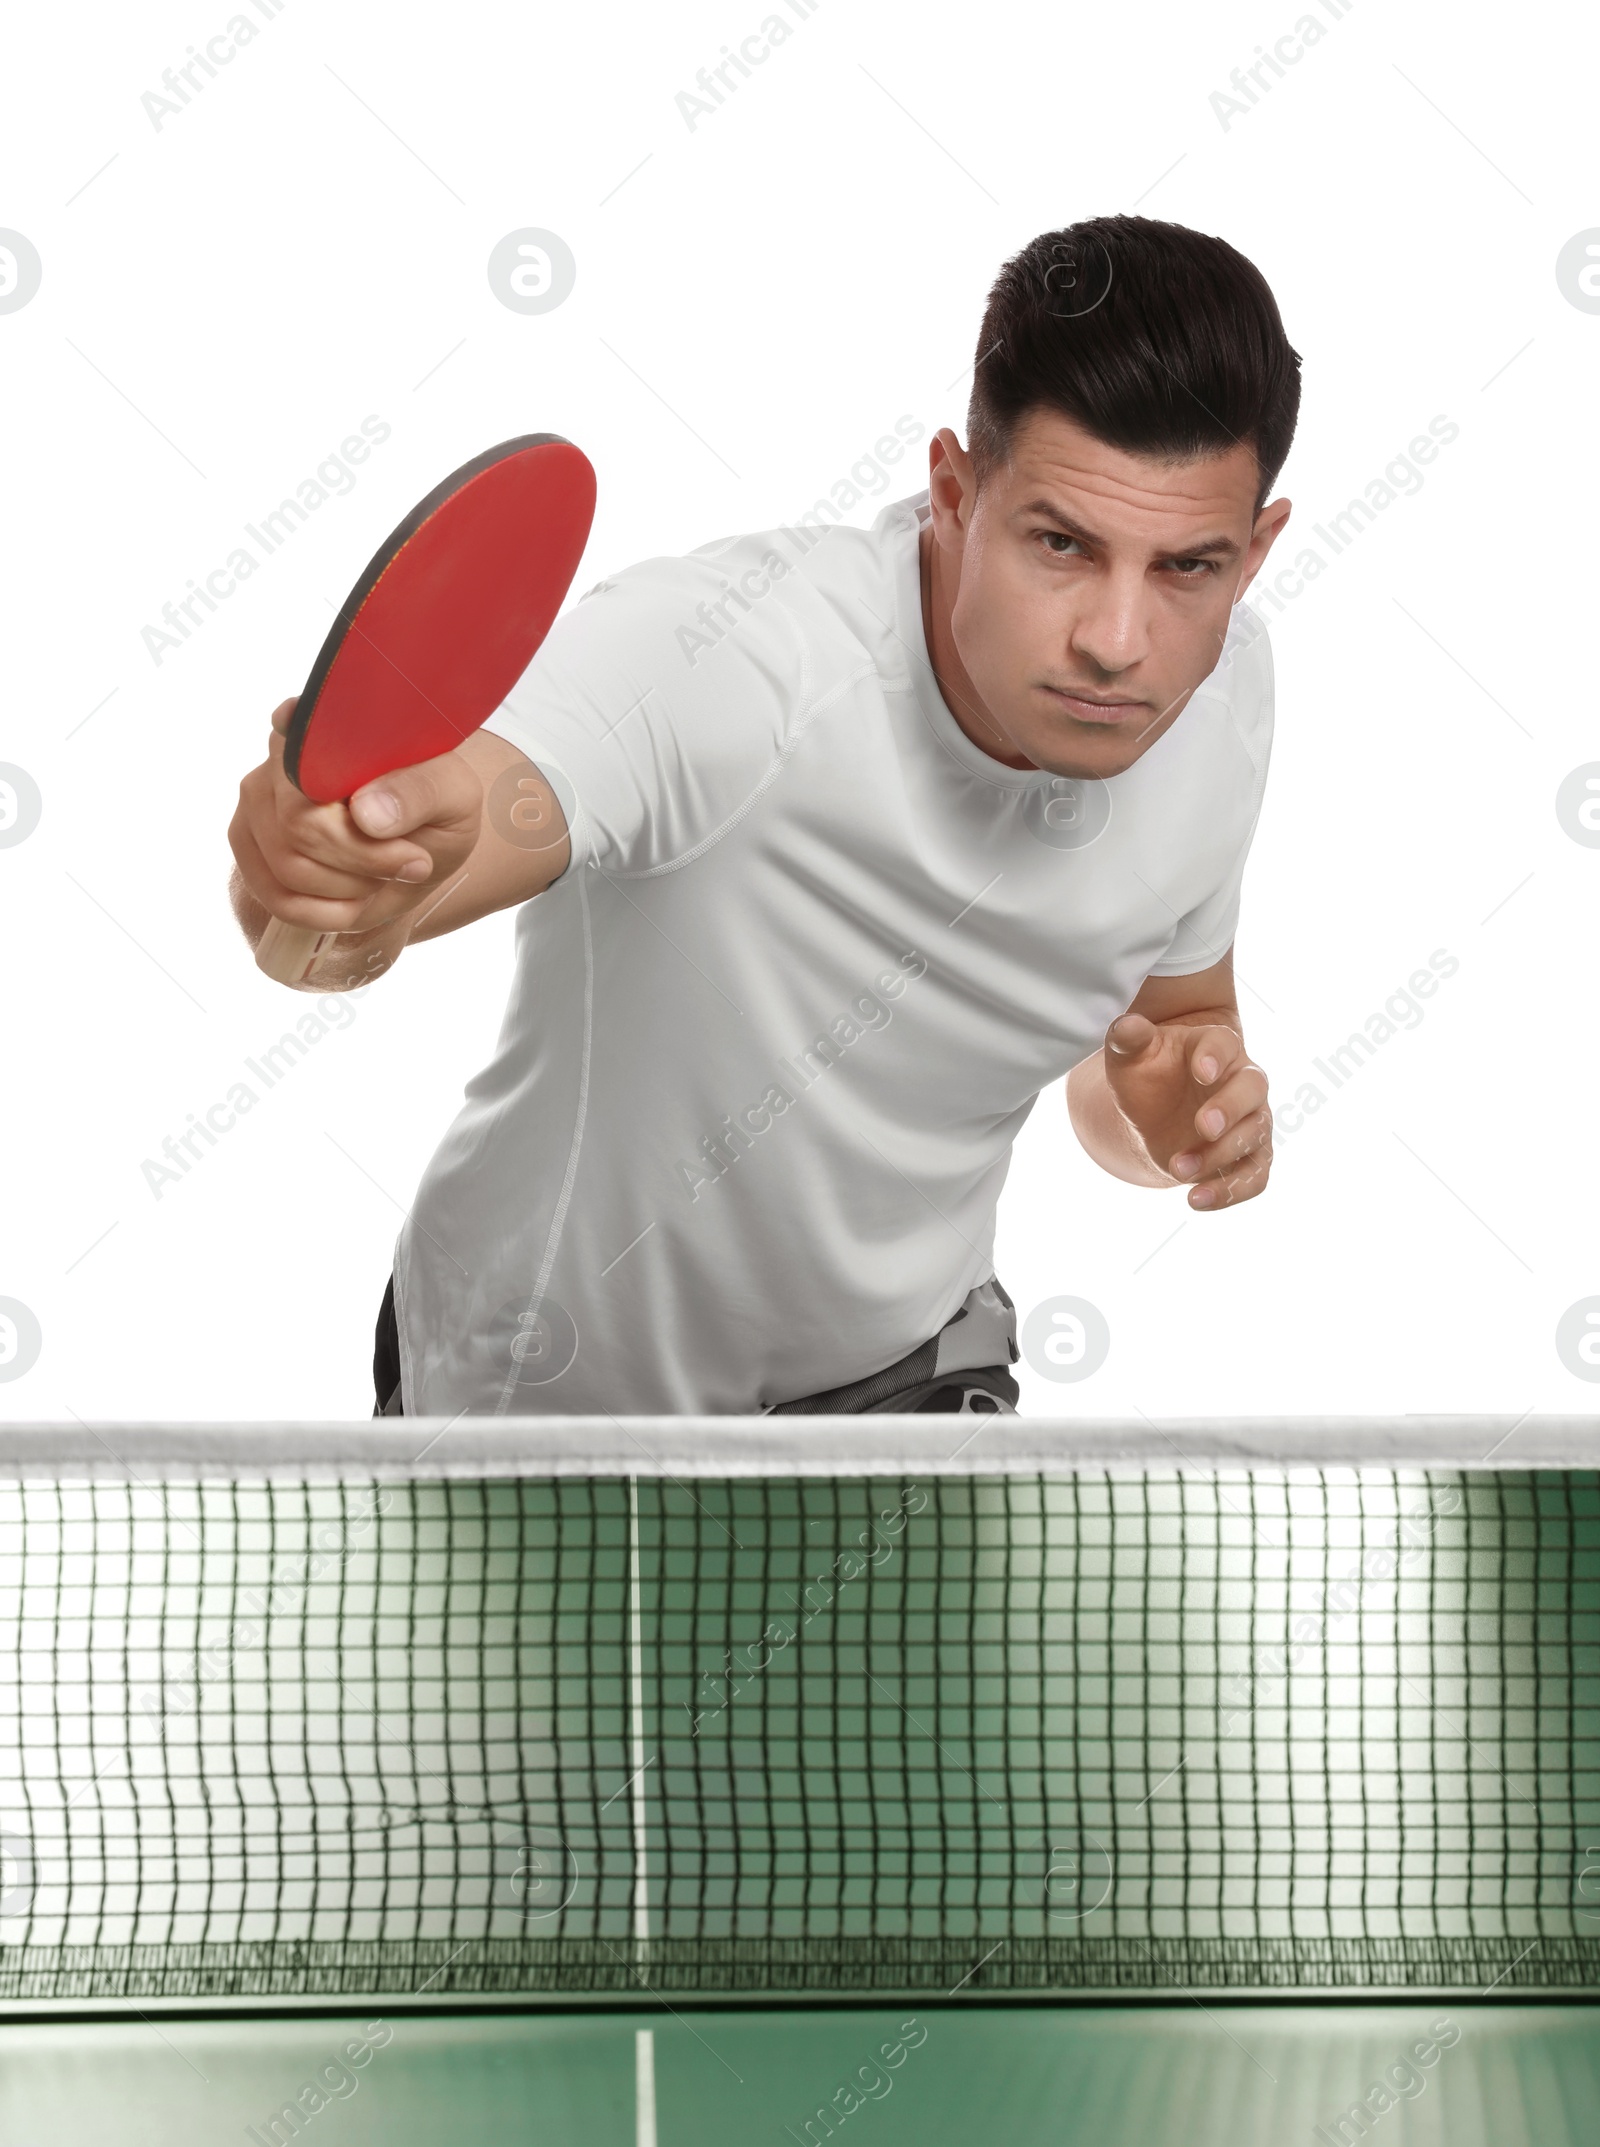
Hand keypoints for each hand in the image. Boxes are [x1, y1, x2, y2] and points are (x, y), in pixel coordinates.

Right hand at [229, 697, 482, 939]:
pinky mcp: (250, 849)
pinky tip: (357, 896)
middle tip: (412, 862)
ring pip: (287, 869)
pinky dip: (327, 913)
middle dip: (365, 861)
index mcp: (326, 726)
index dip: (341, 812)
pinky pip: (278, 900)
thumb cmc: (435, 808)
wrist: (421, 842)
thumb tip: (366, 813)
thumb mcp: (453, 793)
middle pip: (299, 828)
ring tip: (383, 873)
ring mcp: (257, 805)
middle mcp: (278, 759)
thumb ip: (419, 792)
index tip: (390, 837)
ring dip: (349, 887)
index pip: (311, 769)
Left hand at [1103, 1011, 1271, 1209]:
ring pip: (1255, 1135)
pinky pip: (1255, 1176)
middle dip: (1230, 1109)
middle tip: (1202, 1127)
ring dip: (1220, 1156)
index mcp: (1215, 1047)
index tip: (1201, 1071)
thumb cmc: (1146, 1075)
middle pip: (1252, 1089)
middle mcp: (1242, 1081)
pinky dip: (1231, 1191)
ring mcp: (1251, 1119)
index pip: (1224, 1044)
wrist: (1154, 1112)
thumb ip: (1128, 1039)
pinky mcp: (1249, 1156)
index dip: (1215, 1057)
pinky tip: (1196, 1200)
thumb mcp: (1129, 1057)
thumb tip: (1125, 1026)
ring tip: (1178, 1169)